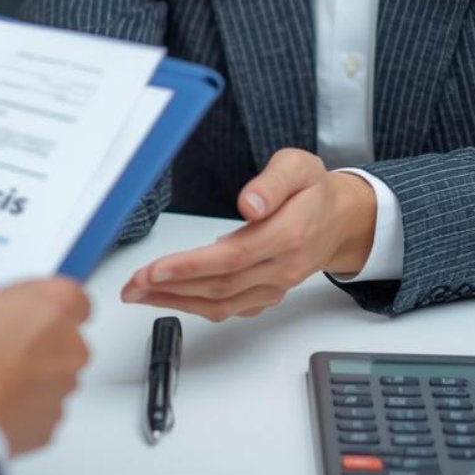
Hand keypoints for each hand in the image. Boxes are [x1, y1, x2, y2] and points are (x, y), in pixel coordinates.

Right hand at [0, 260, 90, 455]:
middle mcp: (68, 347)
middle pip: (63, 335)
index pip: (73, 296)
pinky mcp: (48, 426)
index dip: (45, 300)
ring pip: (51, 375)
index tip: (20, 304)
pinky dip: (19, 405)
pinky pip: (38, 409)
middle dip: (35, 337)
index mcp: (52, 305)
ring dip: (27, 373)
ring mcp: (61, 390)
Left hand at [120, 148, 376, 320]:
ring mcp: (275, 286)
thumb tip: (250, 203)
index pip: (235, 257)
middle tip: (132, 283)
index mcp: (290, 234)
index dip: (193, 266)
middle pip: (222, 284)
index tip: (157, 267)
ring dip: (176, 301)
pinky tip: (169, 297)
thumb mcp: (299, 167)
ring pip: (222, 302)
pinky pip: (229, 308)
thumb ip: (272, 182)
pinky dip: (194, 306)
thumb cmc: (314, 190)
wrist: (341, 220)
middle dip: (171, 286)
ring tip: (139, 292)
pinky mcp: (266, 294)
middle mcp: (282, 267)